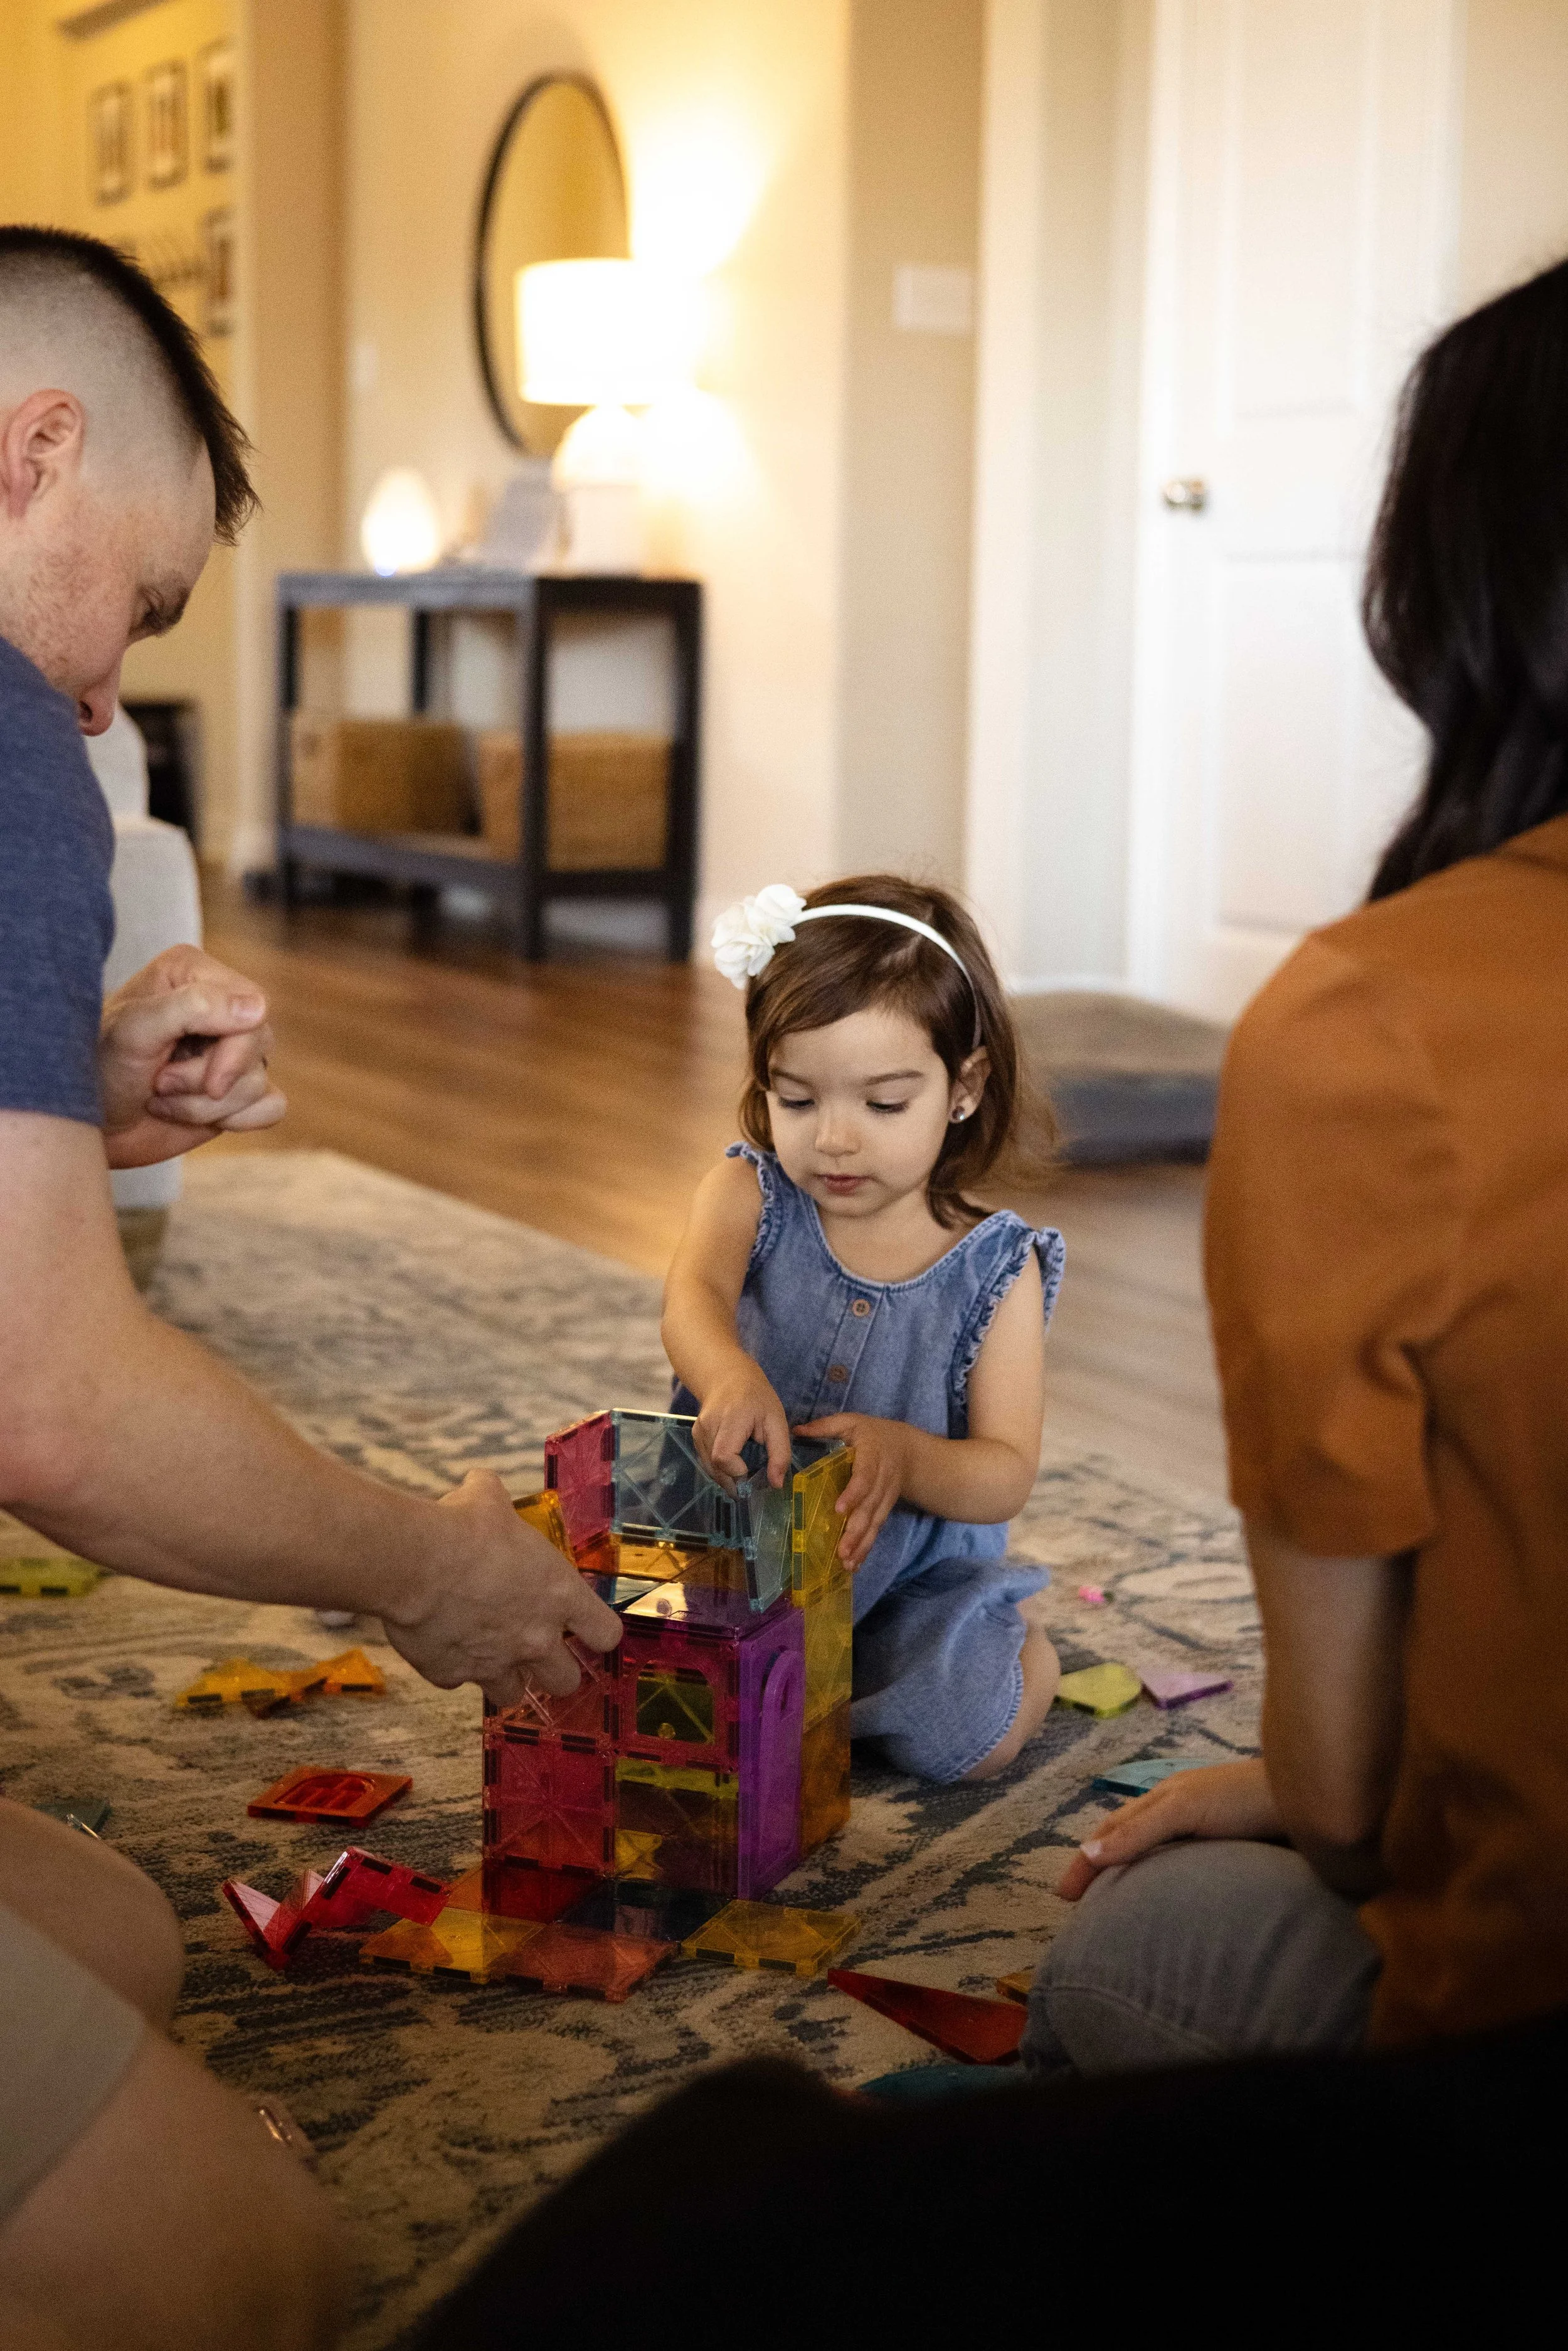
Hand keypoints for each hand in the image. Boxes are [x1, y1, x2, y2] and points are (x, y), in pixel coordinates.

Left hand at [99, 947, 286, 1168]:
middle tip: (159, 1085)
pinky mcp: (240, 1090)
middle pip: (259, 1044)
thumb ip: (193, 1008)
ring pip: (261, 1083)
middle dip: (206, 1081)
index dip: (228, 1050)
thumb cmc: (96, 1069)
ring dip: (206, 1107)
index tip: (173, 1076)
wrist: (88, 1124)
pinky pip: (273, 1107)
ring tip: (161, 1099)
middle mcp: (220, 1007)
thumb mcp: (133, 1031)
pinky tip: (193, 1117)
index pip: (252, 1006)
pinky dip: (236, 1121)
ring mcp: (232, 1050)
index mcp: (195, 974)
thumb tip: (258, 1009)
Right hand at [380, 1469, 620, 1710]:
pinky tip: (442, 1643)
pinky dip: (453, 1667)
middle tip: (534, 1647)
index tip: (585, 1628)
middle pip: (566, 1681)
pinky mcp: (452, 1675)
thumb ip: (494, 1497)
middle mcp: (535, 1638)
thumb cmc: (462, 1528)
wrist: (414, 1563)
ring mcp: (494, 1663)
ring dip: (505, 1677)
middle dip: (553, 1669)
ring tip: (487, 1652)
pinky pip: (459, 1681)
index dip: (597, 1633)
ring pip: (513, 1694)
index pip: (605, 1634)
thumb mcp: (487, 1498)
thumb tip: (479, 1484)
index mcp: (559, 1596)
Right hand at [692, 1357, 791, 1488]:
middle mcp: (708, 1426)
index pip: (723, 1456)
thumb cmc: (756, 1397)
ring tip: (743, 1475)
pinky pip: (706, 1462)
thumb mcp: (776, 1421)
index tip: (753, 1472)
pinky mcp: (695, 1436)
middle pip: (714, 1467)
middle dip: (733, 1482)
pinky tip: (732, 1466)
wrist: (728, 1376)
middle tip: (751, 1484)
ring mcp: (698, 1431)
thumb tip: (776, 1484)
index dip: (737, 1471)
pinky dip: (719, 1470)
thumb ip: (779, 1453)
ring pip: (709, 1468)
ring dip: (726, 1478)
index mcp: (731, 1419)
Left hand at [794, 1412, 907, 1567]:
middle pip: (870, 1507)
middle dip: (856, 1530)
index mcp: (873, 1456)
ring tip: (847, 1563)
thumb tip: (795, 1430)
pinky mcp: (885, 1509)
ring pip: (874, 1523)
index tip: (839, 1509)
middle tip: (842, 1550)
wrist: (909, 1450)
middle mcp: (882, 1480)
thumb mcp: (852, 1422)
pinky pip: (876, 1530)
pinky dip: (866, 1548)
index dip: (854, 1493)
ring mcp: (885, 1498)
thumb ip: (825, 1426)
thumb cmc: (874, 1434)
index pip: (865, 1477)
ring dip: (862, 1544)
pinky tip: (854, 1564)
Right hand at [1056, 1758, 1281, 1900]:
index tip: (1064, 1897)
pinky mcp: (1231, 1849)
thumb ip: (1139, 1831)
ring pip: (1156, 1852)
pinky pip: (1184, 1866)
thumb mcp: (1184, 1809)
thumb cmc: (1243, 1798)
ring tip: (1119, 1907)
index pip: (1112, 1832)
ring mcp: (1206, 1829)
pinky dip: (1163, 1879)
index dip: (1086, 1861)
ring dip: (1132, 1873)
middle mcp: (1181, 1813)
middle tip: (1081, 1904)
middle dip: (1101, 1865)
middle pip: (1130, 1838)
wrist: (1309, 1797)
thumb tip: (1088, 1854)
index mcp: (1165, 1800)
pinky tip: (1173, 1899)